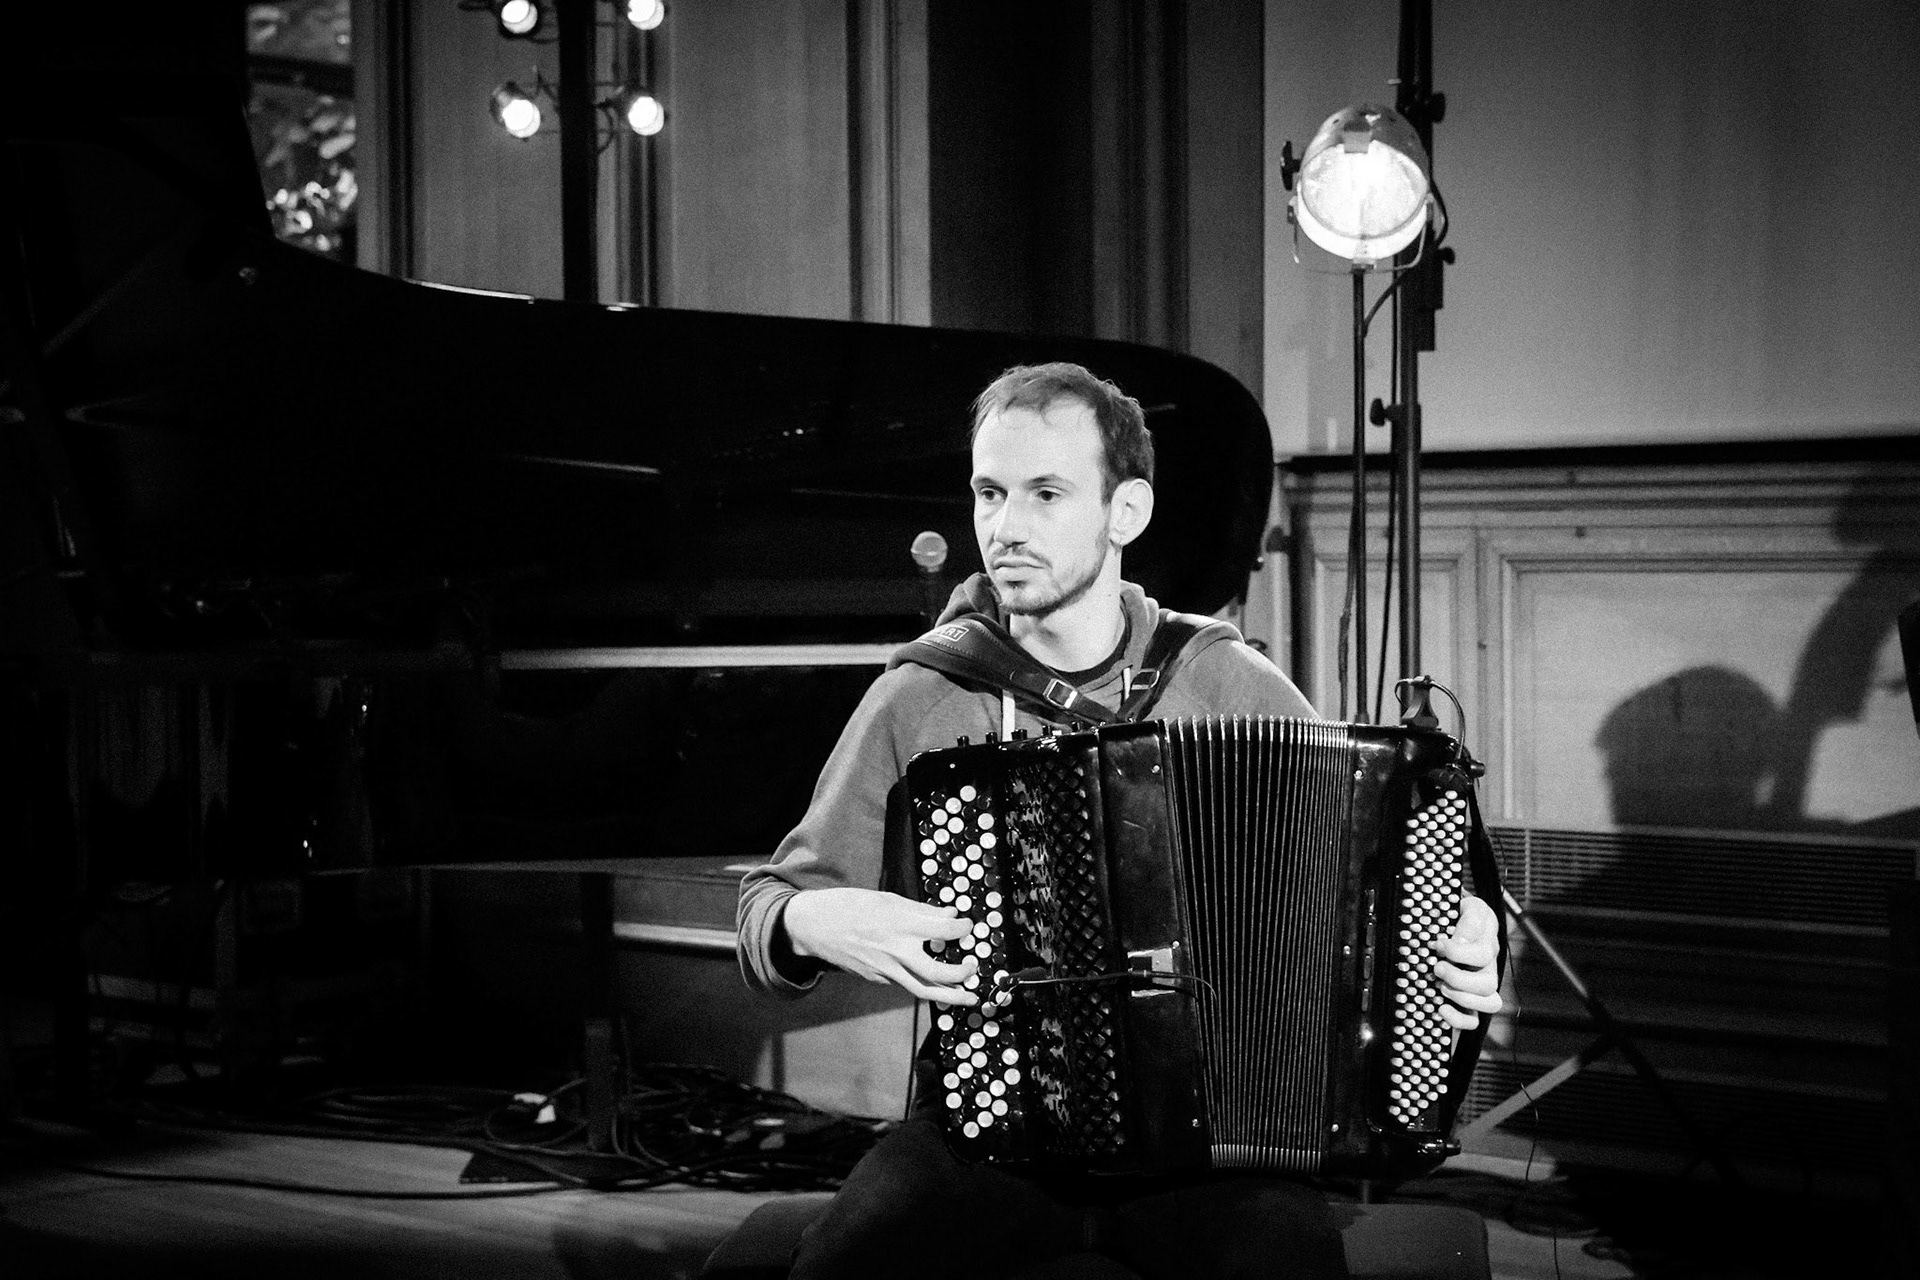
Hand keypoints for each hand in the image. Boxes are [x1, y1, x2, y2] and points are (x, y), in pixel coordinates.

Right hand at [781, 887, 980, 1005]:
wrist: (813, 926)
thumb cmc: (849, 906)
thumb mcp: (887, 898)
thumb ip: (921, 910)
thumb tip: (950, 914)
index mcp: (901, 923)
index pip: (945, 930)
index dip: (963, 929)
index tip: (968, 927)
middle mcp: (896, 950)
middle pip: (938, 972)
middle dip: (961, 974)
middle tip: (972, 968)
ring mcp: (886, 969)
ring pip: (923, 989)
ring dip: (950, 996)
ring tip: (968, 997)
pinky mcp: (877, 979)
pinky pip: (905, 984)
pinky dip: (922, 984)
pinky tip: (932, 982)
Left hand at [1434, 893, 1501, 1029]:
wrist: (1445, 917)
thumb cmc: (1449, 911)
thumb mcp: (1457, 903)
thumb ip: (1463, 916)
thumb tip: (1460, 940)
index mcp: (1486, 933)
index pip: (1483, 949)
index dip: (1460, 950)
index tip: (1439, 944)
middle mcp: (1489, 960)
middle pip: (1489, 981)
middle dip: (1459, 977)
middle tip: (1437, 967)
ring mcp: (1482, 982)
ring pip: (1490, 1001)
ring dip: (1462, 997)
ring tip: (1440, 986)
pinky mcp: (1471, 1001)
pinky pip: (1475, 1020)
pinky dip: (1458, 1018)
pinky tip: (1441, 1008)